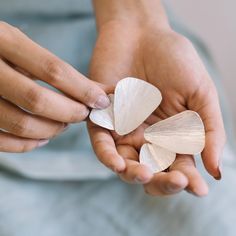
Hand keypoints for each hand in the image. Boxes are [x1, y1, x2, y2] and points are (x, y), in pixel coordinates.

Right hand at [0, 22, 109, 151]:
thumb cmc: (1, 51)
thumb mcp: (24, 48)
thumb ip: (59, 70)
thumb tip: (101, 92)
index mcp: (4, 42)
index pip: (53, 70)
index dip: (82, 90)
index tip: (102, 101)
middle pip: (38, 100)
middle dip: (69, 112)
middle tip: (83, 114)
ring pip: (22, 124)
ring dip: (52, 129)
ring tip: (64, 124)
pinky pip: (3, 142)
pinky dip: (28, 144)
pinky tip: (43, 138)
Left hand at [88, 19, 224, 195]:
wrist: (141, 35)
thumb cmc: (174, 61)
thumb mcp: (200, 93)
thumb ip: (207, 130)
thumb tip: (216, 169)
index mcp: (172, 136)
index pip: (179, 166)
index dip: (188, 179)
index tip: (197, 188)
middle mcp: (147, 139)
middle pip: (152, 172)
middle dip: (163, 181)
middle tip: (175, 181)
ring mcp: (124, 131)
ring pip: (125, 165)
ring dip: (134, 174)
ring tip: (146, 175)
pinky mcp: (103, 121)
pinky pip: (102, 144)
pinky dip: (108, 155)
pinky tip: (118, 163)